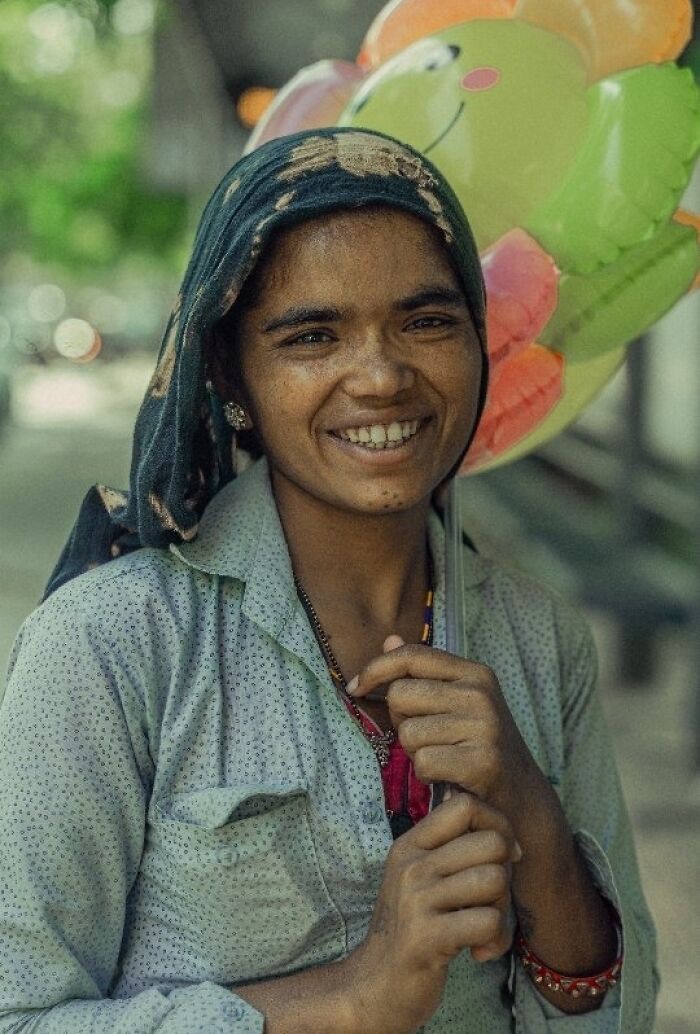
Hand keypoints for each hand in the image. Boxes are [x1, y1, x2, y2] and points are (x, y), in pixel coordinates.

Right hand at [344, 793, 520, 1033]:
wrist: (377, 985)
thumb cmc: (411, 927)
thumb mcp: (418, 876)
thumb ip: (447, 846)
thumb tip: (485, 813)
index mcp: (410, 844)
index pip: (464, 805)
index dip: (497, 825)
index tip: (503, 855)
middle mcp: (411, 865)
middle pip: (491, 843)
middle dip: (506, 872)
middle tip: (493, 899)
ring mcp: (416, 900)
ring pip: (494, 879)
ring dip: (501, 909)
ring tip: (484, 925)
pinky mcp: (426, 937)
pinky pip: (488, 922)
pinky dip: (495, 940)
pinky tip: (478, 950)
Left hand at [347, 636, 548, 832]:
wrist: (521, 794)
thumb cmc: (477, 744)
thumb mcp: (457, 702)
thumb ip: (424, 673)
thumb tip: (389, 640)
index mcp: (474, 673)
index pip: (412, 656)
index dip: (376, 669)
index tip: (356, 688)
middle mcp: (481, 694)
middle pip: (401, 695)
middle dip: (400, 720)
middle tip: (425, 737)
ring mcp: (484, 726)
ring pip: (409, 733)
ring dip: (415, 752)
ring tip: (441, 756)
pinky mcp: (482, 761)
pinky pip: (424, 762)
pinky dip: (427, 774)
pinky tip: (446, 776)